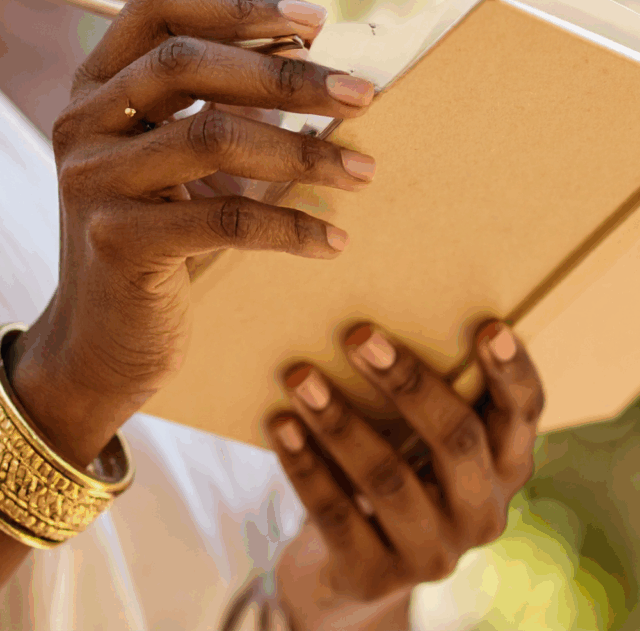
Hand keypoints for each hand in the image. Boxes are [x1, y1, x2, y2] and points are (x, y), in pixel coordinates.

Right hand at [11, 0, 375, 465]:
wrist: (104, 339)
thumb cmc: (162, 234)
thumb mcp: (179, 157)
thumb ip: (220, 103)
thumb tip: (318, 64)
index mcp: (99, 82)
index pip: (157, 6)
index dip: (236, 5)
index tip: (315, 22)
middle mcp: (84, 120)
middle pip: (186, 64)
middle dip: (288, 75)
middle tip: (363, 95)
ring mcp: (93, 180)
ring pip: (210, 136)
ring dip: (302, 150)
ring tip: (363, 170)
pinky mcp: (117, 242)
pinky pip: (223, 218)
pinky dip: (289, 224)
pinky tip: (332, 238)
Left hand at [265, 320, 543, 630]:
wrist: (359, 565)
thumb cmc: (400, 466)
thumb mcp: (426, 438)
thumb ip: (426, 395)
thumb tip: (374, 324)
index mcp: (505, 466)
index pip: (524, 414)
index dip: (512, 372)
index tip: (489, 327)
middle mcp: (481, 513)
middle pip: (456, 440)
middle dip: (407, 383)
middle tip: (359, 336)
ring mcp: (433, 553)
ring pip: (388, 478)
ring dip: (339, 422)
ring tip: (300, 378)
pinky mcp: (377, 576)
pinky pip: (337, 515)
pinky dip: (305, 466)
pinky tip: (282, 426)